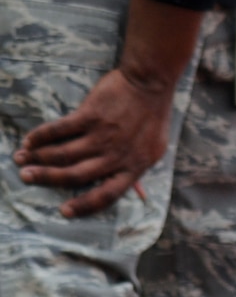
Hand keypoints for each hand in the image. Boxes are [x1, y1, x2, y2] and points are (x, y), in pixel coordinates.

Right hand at [14, 67, 173, 217]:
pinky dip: (41, 136)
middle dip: (49, 179)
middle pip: (77, 175)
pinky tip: (29, 141)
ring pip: (64, 154)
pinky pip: (60, 129)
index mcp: (133, 168)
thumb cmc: (153, 119)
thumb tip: (139, 193)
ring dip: (39, 158)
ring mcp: (102, 136)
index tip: (64, 211)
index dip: (84, 205)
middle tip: (26, 178)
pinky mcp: (90, 116)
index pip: (107, 195)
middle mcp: (116, 156)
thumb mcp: (153, 152)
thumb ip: (140, 171)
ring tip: (21, 160)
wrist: (150, 85)